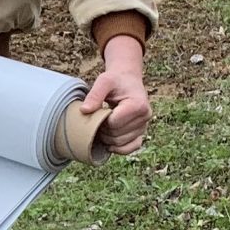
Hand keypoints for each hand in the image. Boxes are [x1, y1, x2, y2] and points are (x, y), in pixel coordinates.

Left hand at [83, 39, 151, 153]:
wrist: (127, 81)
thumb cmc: (115, 81)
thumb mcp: (104, 81)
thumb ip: (94, 94)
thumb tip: (84, 111)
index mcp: (138, 104)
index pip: (113, 123)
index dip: (101, 120)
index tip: (99, 110)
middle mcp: (145, 116)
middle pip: (117, 135)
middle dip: (103, 129)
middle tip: (99, 117)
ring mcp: (144, 125)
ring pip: (121, 143)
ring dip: (108, 138)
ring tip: (103, 124)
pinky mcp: (142, 132)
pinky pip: (132, 147)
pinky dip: (119, 148)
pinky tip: (109, 142)